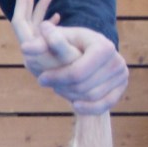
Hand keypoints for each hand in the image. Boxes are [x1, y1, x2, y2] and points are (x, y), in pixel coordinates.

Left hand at [11, 0, 127, 114]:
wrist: (91, 51)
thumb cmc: (69, 42)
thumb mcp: (57, 38)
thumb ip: (42, 42)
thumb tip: (26, 48)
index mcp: (103, 46)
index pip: (77, 72)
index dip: (56, 77)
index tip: (41, 78)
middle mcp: (117, 61)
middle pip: (83, 86)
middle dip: (61, 86)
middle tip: (47, 83)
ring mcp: (121, 76)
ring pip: (90, 96)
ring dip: (70, 95)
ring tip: (58, 87)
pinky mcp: (120, 89)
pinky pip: (103, 106)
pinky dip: (88, 108)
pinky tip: (75, 106)